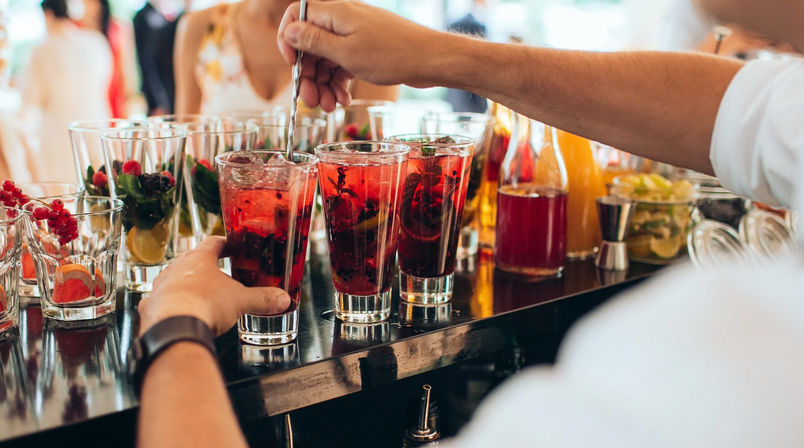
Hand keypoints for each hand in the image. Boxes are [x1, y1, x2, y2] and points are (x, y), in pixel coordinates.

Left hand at [138, 237, 290, 335]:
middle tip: (218, 273)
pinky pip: (160, 302)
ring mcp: (160, 287)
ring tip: (199, 296)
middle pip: (191, 261)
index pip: (212, 243)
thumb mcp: (241, 301)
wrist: (174, 328)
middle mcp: (176, 268)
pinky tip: (178, 314)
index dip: (224, 244)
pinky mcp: (151, 307)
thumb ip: (262, 299)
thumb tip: (282, 299)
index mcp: (199, 259)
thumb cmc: (205, 304)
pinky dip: (170, 307)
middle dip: (205, 267)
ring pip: (174, 280)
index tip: (230, 246)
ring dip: (186, 285)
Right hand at [277, 1, 441, 110]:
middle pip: (311, 44)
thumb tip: (289, 31)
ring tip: (329, 107)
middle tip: (310, 102)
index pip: (296, 16)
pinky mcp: (367, 49)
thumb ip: (315, 42)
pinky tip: (343, 100)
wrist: (432, 59)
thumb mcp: (347, 53)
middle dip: (308, 74)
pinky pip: (343, 64)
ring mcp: (356, 35)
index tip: (292, 65)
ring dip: (324, 84)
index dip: (288, 40)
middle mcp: (343, 21)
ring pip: (327, 58)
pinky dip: (340, 82)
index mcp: (335, 13)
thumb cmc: (393, 54)